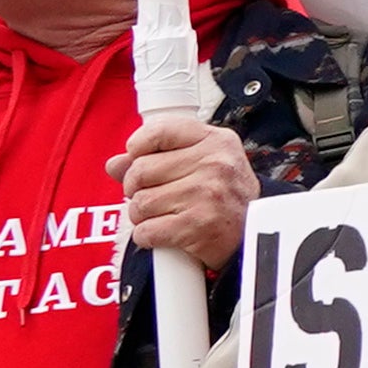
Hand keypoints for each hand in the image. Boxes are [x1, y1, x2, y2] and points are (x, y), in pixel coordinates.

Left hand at [115, 113, 253, 272]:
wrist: (253, 236)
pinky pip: (145, 231)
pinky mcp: (197, 226)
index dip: (138, 147)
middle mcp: (214, 164)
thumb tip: (114, 164)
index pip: (159, 131)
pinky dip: (147, 236)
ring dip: (143, 216)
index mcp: (216, 141)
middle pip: (140, 171)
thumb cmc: (225, 197)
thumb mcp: (203, 163)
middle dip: (136, 188)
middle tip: (154, 195)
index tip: (139, 158)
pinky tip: (165, 233)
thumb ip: (159, 157)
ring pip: (139, 203)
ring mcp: (207, 195)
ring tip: (165, 215)